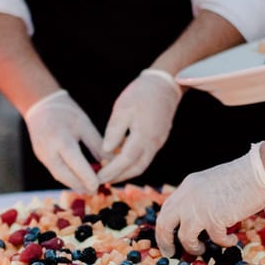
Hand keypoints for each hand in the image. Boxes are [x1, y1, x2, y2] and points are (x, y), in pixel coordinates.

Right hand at [24, 90, 104, 193]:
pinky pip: (55, 171)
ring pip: (58, 176)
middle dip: (80, 185)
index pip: (73, 161)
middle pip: (63, 174)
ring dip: (74, 184)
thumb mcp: (84, 124)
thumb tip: (111, 162)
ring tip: (89, 190)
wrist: (40, 105)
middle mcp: (47, 149)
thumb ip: (97, 145)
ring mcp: (41, 155)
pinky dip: (68, 178)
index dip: (85, 175)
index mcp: (59, 137)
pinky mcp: (41, 157)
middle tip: (95, 191)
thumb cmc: (66, 111)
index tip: (98, 185)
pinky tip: (79, 182)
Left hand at [96, 69, 181, 183]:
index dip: (112, 171)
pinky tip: (120, 160)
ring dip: (126, 171)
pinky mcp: (159, 139)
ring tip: (109, 173)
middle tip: (102, 181)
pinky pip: (145, 156)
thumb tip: (106, 151)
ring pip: (142, 164)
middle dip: (119, 176)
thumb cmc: (141, 93)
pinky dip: (132, 162)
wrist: (165, 84)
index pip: (126, 160)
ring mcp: (158, 142)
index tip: (99, 177)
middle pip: (136, 168)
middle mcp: (154, 143)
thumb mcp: (123, 108)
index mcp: (144, 136)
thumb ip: (114, 131)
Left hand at [155, 143, 264, 256]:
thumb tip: (196, 222)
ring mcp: (200, 208)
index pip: (167, 210)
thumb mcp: (212, 184)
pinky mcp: (215, 219)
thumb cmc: (243, 177)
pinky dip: (224, 243)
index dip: (164, 227)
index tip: (167, 240)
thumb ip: (200, 198)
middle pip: (165, 224)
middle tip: (170, 253)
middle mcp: (188, 197)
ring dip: (193, 247)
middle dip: (165, 241)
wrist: (260, 170)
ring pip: (185, 237)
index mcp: (188, 186)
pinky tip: (232, 240)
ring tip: (202, 249)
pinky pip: (214, 239)